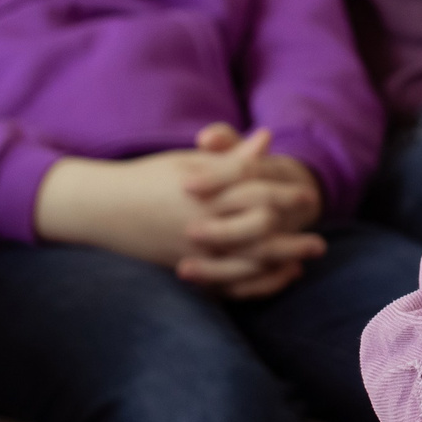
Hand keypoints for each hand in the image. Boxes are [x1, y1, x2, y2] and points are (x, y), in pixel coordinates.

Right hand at [31, 135, 324, 282]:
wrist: (103, 209)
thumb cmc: (149, 178)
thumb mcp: (189, 162)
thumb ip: (230, 158)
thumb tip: (266, 138)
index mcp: (202, 191)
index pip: (253, 191)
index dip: (283, 192)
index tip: (307, 194)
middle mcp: (199, 223)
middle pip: (257, 229)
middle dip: (289, 232)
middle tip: (318, 235)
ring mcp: (193, 251)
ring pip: (246, 260)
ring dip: (281, 260)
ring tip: (307, 258)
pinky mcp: (187, 270)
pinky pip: (228, 284)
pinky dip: (257, 282)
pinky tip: (279, 276)